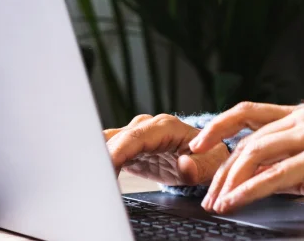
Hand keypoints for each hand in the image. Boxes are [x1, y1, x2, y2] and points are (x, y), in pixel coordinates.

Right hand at [103, 114, 229, 186]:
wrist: (204, 156)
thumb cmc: (209, 155)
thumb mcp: (213, 162)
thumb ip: (201, 165)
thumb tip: (185, 164)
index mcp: (164, 126)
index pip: (134, 137)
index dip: (117, 152)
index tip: (105, 168)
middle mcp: (146, 126)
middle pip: (115, 139)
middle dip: (100, 156)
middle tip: (92, 178)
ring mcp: (135, 135)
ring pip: (106, 143)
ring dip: (96, 158)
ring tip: (90, 177)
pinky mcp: (128, 148)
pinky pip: (107, 152)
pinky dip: (100, 163)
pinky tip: (94, 177)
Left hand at [189, 102, 303, 213]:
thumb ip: (282, 160)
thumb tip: (247, 174)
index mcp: (299, 114)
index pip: (248, 112)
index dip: (218, 126)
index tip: (197, 145)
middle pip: (248, 139)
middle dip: (222, 170)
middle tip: (208, 195)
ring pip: (257, 153)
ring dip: (232, 181)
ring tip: (219, 203)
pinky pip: (276, 174)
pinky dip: (251, 189)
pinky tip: (237, 201)